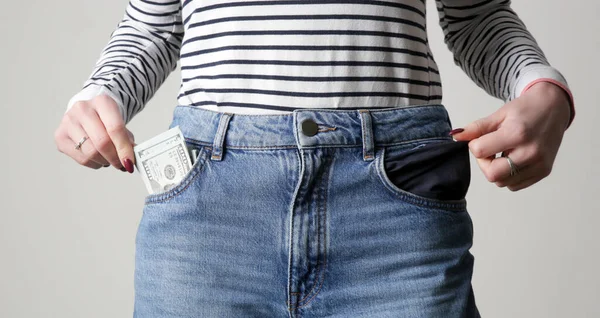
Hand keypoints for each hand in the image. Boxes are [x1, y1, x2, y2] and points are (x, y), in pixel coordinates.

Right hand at [54, 94, 135, 171]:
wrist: (88, 111)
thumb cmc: (106, 119)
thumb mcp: (121, 123)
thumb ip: (127, 140)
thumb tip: (130, 160)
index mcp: (102, 102)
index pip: (115, 128)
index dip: (124, 149)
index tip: (130, 162)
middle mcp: (82, 109)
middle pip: (101, 142)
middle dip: (114, 158)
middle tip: (122, 164)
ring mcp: (68, 122)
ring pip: (90, 153)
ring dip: (104, 161)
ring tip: (109, 159)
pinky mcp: (60, 136)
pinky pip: (81, 158)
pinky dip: (94, 163)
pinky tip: (98, 158)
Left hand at [450, 82, 571, 190]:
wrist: (554, 108)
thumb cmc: (526, 110)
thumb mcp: (499, 114)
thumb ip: (477, 128)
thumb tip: (455, 136)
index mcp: (517, 134)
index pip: (481, 151)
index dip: (475, 146)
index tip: (481, 139)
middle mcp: (530, 152)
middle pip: (492, 175)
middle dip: (484, 164)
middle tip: (490, 150)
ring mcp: (539, 164)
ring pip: (502, 183)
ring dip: (496, 171)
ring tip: (503, 153)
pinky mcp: (544, 172)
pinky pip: (515, 185)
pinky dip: (508, 176)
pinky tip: (512, 159)